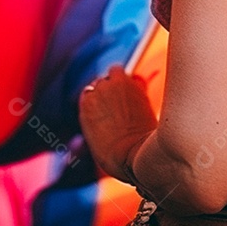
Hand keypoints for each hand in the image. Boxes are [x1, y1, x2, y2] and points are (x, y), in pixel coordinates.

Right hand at [78, 64, 157, 181]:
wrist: (134, 154)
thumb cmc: (116, 155)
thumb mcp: (96, 140)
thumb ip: (96, 122)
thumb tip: (104, 118)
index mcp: (85, 105)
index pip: (90, 93)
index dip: (100, 100)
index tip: (109, 107)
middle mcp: (97, 91)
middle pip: (102, 81)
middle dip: (110, 90)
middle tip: (122, 103)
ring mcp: (114, 85)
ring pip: (115, 71)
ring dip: (120, 80)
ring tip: (129, 94)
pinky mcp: (133, 84)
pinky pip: (134, 76)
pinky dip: (136, 83)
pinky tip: (141, 96)